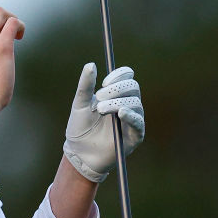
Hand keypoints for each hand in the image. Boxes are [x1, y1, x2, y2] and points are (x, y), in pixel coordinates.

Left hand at [63, 63, 144, 182]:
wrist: (79, 152)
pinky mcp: (135, 134)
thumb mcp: (79, 103)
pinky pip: (138, 121)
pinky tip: (120, 113)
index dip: (119, 75)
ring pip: (135, 102)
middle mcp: (127, 104)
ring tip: (100, 110)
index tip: (104, 82)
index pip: (127, 77)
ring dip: (117, 103)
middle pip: (133, 87)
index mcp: (115, 94)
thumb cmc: (79, 127)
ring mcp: (132, 119)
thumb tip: (90, 64)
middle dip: (116, 89)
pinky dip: (130, 115)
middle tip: (100, 97)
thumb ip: (86, 85)